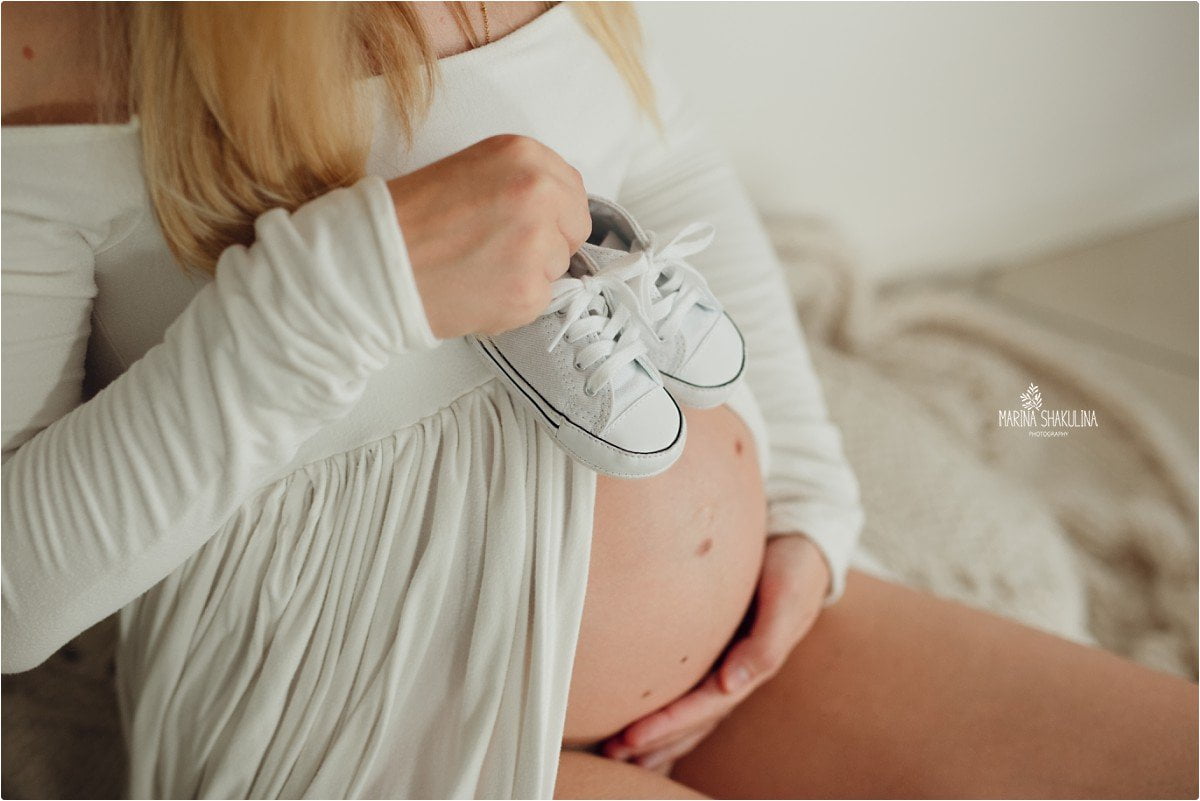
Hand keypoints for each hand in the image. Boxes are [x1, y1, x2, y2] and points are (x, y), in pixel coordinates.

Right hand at [386, 134, 590, 338]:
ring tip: (480, 268)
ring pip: (557, 268)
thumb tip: (554, 210)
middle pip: (573, 230)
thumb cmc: (408, 218)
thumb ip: (519, 181)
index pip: (572, 189)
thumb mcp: (470, 169)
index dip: (552, 211)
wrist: (373, 263)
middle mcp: (538, 194)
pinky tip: (478, 289)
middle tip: (500, 249)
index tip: (529, 222)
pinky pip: (540, 301)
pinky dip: (514, 302)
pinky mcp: (529, 293)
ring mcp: (537, 246)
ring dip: (528, 273)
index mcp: (522, 155)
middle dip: (547, 243)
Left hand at [602, 534, 830, 772]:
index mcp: (754, 664)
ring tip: (618, 752)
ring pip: (691, 711)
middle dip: (656, 738)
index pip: (706, 704)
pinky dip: (668, 711)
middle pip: (694, 718)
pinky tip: (643, 724)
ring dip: (659, 735)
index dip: (671, 724)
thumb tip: (730, 684)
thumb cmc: (794, 569)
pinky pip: (690, 688)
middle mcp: (738, 671)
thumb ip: (765, 642)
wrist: (804, 544)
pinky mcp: (717, 650)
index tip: (633, 736)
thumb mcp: (786, 598)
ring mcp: (728, 664)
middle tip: (613, 752)